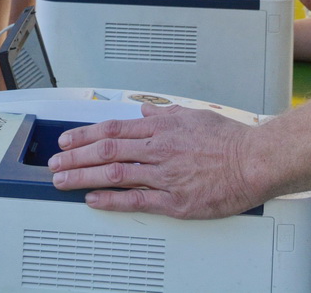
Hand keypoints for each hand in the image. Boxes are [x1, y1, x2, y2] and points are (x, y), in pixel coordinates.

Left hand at [49, 104, 265, 218]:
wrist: (255, 161)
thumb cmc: (230, 140)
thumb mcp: (193, 115)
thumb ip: (165, 114)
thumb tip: (146, 110)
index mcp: (161, 127)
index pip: (113, 129)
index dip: (84, 135)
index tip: (66, 141)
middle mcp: (158, 149)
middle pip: (106, 150)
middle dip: (75, 156)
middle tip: (55, 162)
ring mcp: (164, 175)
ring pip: (114, 173)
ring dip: (83, 177)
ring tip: (62, 181)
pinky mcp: (174, 200)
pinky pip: (136, 199)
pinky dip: (111, 199)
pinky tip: (93, 199)